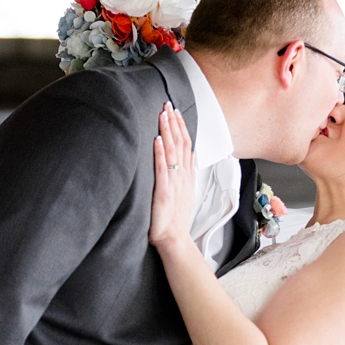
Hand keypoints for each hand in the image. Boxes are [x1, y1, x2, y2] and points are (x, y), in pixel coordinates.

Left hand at [149, 103, 198, 251]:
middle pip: (180, 144)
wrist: (174, 239)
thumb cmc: (174, 218)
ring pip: (173, 152)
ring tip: (163, 115)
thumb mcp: (183, 193)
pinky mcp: (163, 192)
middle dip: (174, 123)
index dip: (181, 127)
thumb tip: (186, 156)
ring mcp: (174, 183)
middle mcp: (182, 176)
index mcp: (186, 176)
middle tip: (167, 105)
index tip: (175, 111)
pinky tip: (157, 141)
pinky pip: (163, 169)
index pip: (185, 145)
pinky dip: (160, 154)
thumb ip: (184, 173)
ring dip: (168, 132)